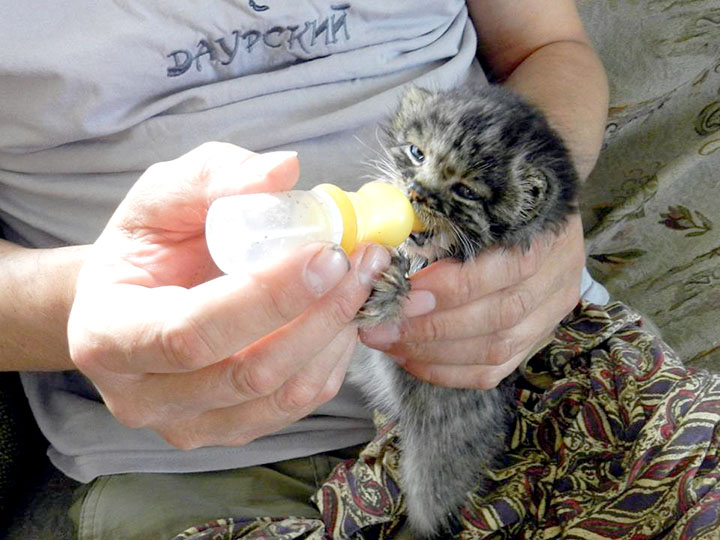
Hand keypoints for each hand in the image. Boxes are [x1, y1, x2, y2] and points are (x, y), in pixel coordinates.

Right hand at [68, 142, 389, 449]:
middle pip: (248, 372)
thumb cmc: (146, 248)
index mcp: (108, 334)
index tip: (328, 254)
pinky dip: (332, 358)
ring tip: (363, 280)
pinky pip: (296, 405)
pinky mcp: (229, 430)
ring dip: (336, 335)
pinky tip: (342, 313)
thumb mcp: (163, 197)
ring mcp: (187, 424)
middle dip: (320, 314)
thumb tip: (284, 170)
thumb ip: (216, 177)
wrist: (134, 301)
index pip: (192, 331)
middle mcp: (142, 396)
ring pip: (282, 395)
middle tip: (364, 261)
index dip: (268, 297)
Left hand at [360, 214, 583, 388]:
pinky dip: (449, 371)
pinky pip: (494, 370)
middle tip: (382, 326)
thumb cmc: (489, 197)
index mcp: (547, 230)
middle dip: (432, 327)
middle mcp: (557, 274)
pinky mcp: (537, 337)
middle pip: (500, 316)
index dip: (450, 286)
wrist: (537, 199)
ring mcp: (552, 311)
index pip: (504, 269)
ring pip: (497, 349)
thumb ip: (437, 219)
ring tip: (389, 343)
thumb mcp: (469, 194)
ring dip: (434, 353)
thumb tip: (384, 252)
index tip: (402, 290)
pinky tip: (412, 359)